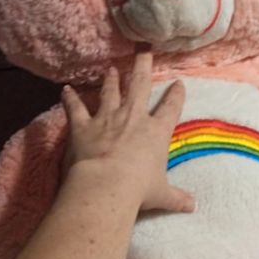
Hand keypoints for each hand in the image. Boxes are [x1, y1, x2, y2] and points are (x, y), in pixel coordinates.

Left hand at [60, 52, 194, 213]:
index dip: (176, 95)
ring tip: (111, 69)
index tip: (179, 83)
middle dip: (143, 67)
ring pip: (110, 92)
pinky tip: (65, 90)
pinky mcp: (83, 125)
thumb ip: (176, 197)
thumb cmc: (138, 189)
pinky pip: (75, 108)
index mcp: (156, 132)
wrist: (106, 185)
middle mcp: (133, 118)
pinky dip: (70, 99)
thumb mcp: (162, 194)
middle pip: (140, 85)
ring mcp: (107, 118)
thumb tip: (192, 207)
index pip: (170, 108)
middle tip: (144, 51)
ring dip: (111, 79)